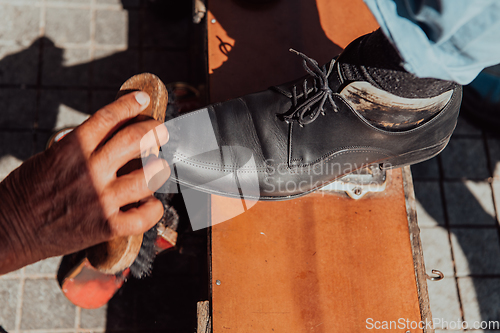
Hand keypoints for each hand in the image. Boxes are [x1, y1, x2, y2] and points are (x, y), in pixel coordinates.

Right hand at [0, 91, 169, 273]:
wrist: (7, 231)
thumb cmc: (24, 193)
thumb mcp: (46, 158)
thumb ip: (77, 147)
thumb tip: (104, 136)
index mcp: (72, 149)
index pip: (108, 117)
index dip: (130, 104)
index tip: (143, 99)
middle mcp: (90, 170)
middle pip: (134, 140)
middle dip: (155, 131)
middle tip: (162, 131)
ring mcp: (101, 199)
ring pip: (148, 177)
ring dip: (160, 170)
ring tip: (161, 167)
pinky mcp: (106, 227)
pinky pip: (143, 216)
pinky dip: (153, 209)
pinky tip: (152, 204)